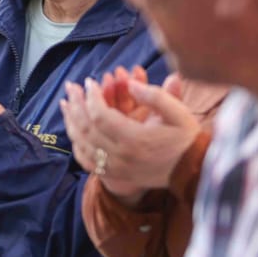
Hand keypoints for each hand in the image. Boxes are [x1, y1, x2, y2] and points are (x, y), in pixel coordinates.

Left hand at [61, 69, 201, 204]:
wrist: (192, 171)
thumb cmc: (185, 138)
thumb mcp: (178, 113)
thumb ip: (154, 96)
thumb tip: (130, 84)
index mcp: (136, 140)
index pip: (101, 116)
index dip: (92, 97)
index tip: (89, 82)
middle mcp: (121, 156)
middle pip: (87, 128)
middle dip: (76, 104)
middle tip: (70, 87)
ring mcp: (115, 168)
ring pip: (82, 144)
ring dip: (71, 122)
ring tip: (65, 103)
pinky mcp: (114, 174)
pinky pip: (86, 161)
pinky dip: (77, 144)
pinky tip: (73, 129)